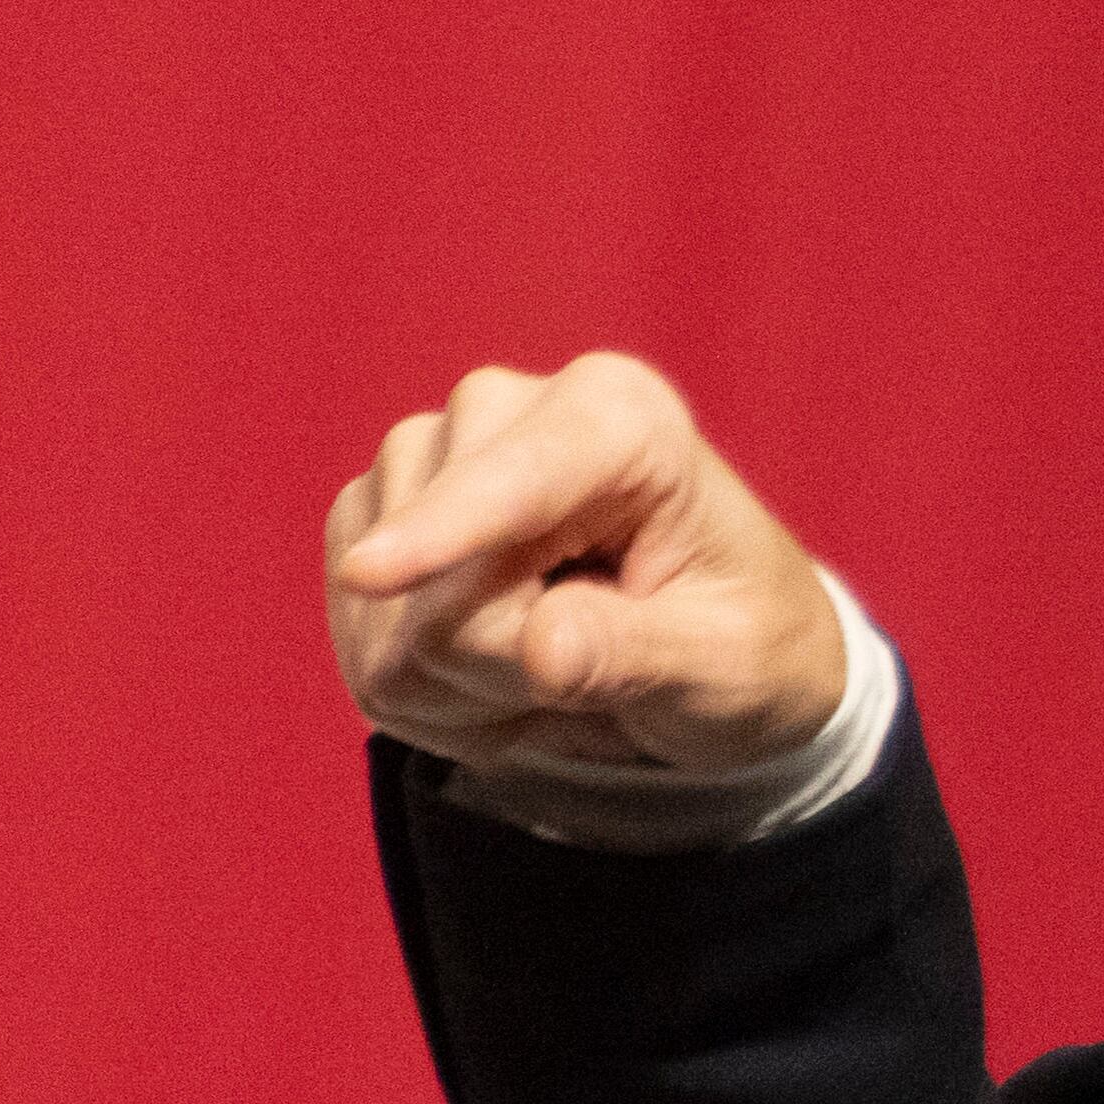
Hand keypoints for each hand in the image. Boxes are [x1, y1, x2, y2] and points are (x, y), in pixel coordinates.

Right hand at [325, 355, 847, 798]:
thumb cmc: (740, 638)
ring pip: (391, 634)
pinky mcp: (371, 514)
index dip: (442, 533)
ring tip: (558, 663)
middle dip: (510, 671)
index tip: (370, 574)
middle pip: (443, 592)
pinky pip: (363, 650)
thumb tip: (543, 648)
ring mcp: (422, 456)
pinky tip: (501, 667)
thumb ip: (642, 656)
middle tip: (600, 667)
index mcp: (621, 414)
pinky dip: (433, 694)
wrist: (703, 642)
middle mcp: (503, 409)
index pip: (516, 483)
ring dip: (475, 691)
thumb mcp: (727, 665)